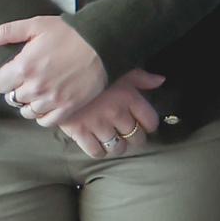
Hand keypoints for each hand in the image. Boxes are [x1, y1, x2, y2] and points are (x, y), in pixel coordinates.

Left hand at [0, 15, 106, 126]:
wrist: (103, 43)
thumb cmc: (69, 32)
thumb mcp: (36, 25)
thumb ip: (5, 32)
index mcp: (23, 67)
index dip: (7, 77)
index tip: (17, 70)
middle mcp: (35, 87)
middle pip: (13, 98)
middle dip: (18, 89)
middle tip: (31, 79)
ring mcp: (51, 100)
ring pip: (27, 112)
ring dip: (30, 103)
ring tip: (40, 91)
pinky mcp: (67, 108)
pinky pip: (45, 122)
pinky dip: (43, 115)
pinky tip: (49, 103)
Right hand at [51, 69, 167, 159]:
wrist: (59, 73)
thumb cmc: (93, 70)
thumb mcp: (120, 68)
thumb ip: (142, 77)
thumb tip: (160, 81)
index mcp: (129, 97)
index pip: (150, 121)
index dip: (149, 126)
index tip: (144, 125)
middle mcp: (117, 113)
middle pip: (136, 138)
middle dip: (135, 138)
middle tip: (129, 135)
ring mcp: (98, 124)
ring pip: (118, 148)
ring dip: (118, 147)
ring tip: (115, 141)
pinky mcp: (80, 132)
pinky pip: (96, 152)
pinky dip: (100, 152)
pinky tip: (99, 144)